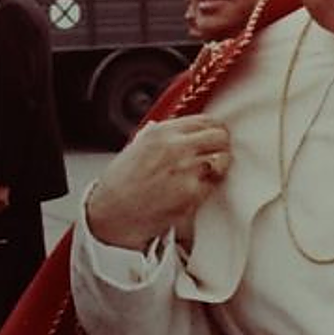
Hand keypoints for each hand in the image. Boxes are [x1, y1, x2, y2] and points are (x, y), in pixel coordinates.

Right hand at [86, 115, 230, 249]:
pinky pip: (214, 186)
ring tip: (209, 174)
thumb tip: (181, 133)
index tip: (215, 137)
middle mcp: (176, 147)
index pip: (205, 120)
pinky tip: (197, 191)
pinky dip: (209, 189)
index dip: (213, 129)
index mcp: (162, 132)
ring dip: (219, 167)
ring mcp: (186, 171)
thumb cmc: (119, 184)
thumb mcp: (136, 147)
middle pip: (220, 136)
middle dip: (221, 145)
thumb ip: (161, 137)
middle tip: (217, 155)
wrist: (110, 214)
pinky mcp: (192, 195)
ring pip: (223, 160)